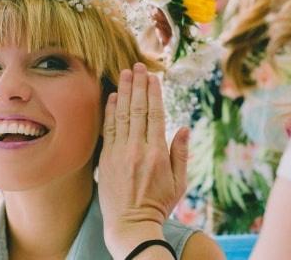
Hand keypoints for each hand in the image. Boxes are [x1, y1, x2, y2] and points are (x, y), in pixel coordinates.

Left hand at [98, 63, 189, 258]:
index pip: (155, 114)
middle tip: (137, 66)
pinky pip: (108, 129)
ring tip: (124, 73)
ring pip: (121, 115)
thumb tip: (184, 127)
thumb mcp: (179, 182)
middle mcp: (137, 148)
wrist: (130, 224)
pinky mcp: (105, 158)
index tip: (153, 76)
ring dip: (123, 92)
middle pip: (137, 109)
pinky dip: (110, 111)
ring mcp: (119, 152)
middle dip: (137, 85)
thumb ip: (180, 153)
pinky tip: (112, 97)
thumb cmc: (158, 204)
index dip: (153, 92)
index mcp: (157, 152)